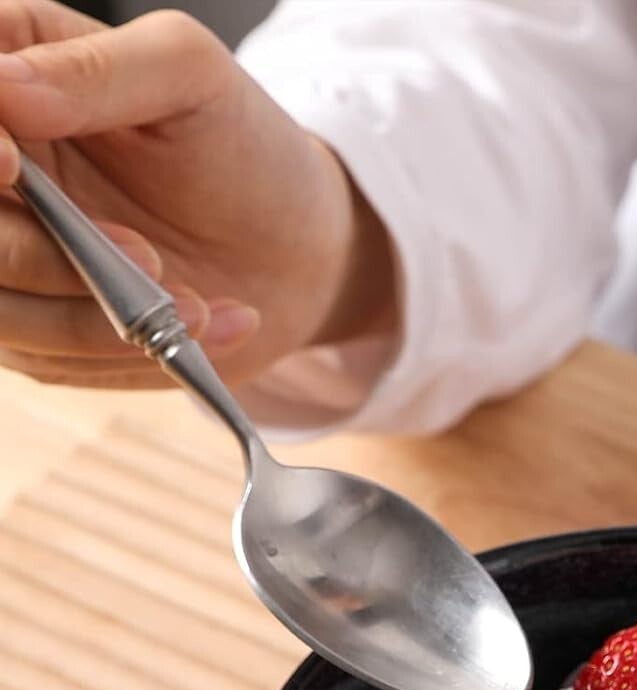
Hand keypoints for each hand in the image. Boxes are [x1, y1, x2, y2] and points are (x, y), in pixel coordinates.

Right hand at [0, 1, 392, 388]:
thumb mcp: (188, 75)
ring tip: (196, 304)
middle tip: (149, 257)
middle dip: (42, 258)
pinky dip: (134, 355)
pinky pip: (53, 361)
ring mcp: (9, 257)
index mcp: (3, 82)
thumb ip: (95, 72)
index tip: (13, 166)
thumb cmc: (241, 144)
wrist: (298, 244)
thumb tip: (3, 87)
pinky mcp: (43, 329)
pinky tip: (208, 323)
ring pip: (3, 314)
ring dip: (96, 322)